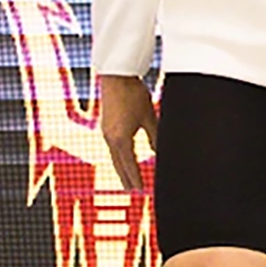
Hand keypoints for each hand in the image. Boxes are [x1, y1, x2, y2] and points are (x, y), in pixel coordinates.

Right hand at [97, 74, 157, 192]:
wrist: (115, 76)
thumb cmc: (133, 94)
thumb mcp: (148, 116)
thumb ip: (154, 135)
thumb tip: (159, 152)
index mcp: (120, 139)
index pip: (129, 165)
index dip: (135, 178)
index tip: (140, 190)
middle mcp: (110, 138)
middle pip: (119, 164)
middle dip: (126, 178)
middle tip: (133, 191)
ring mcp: (106, 132)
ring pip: (114, 156)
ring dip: (121, 168)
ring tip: (127, 178)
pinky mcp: (106, 125)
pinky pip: (112, 147)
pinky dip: (118, 156)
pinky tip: (122, 156)